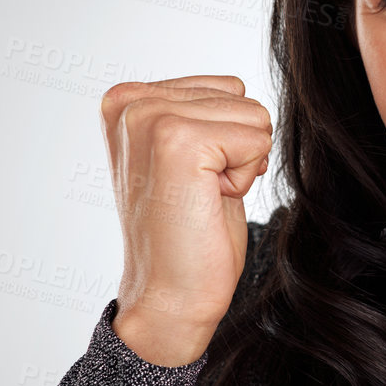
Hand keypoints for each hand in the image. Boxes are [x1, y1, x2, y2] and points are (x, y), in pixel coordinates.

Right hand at [99, 75, 271, 363]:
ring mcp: (150, 118)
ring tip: (200, 197)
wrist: (171, 296)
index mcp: (128, 100)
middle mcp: (131, 101)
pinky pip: (257, 139)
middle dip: (235, 151)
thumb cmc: (187, 234)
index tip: (190, 180)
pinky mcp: (177, 141)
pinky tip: (207, 202)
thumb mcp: (190, 158)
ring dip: (240, 166)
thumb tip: (243, 94)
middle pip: (242, 99)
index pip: (225, 89)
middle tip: (196, 193)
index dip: (226, 140)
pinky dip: (245, 179)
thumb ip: (201, 116)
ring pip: (255, 117)